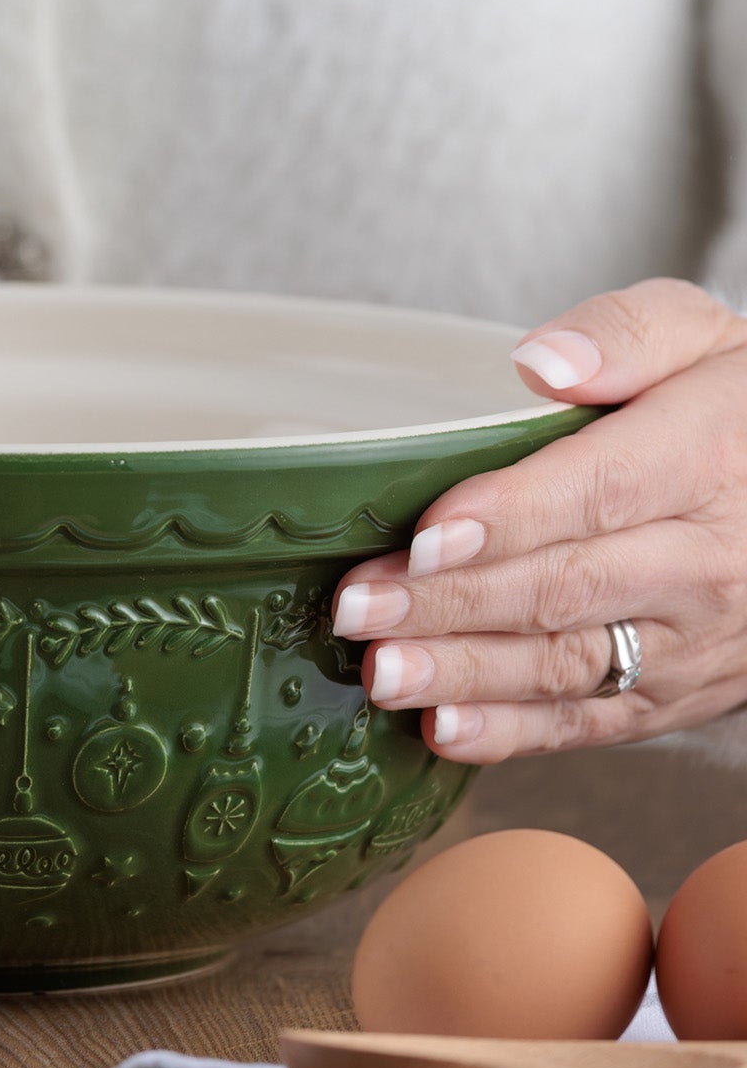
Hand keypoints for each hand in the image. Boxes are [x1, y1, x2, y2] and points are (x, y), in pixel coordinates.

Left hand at [331, 278, 746, 761]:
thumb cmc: (732, 408)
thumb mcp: (700, 337)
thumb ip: (624, 334)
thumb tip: (543, 362)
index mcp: (705, 459)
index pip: (598, 492)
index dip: (507, 518)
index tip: (426, 536)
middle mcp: (705, 562)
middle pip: (562, 587)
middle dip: (447, 603)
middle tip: (357, 608)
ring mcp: (693, 641)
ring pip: (565, 664)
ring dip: (463, 674)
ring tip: (380, 673)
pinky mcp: (677, 694)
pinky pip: (592, 721)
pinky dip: (513, 733)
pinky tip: (442, 730)